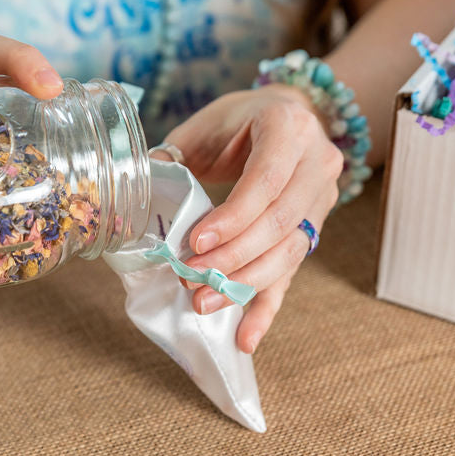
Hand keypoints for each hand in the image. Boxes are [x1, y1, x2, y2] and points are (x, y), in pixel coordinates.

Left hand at [163, 83, 341, 353]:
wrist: (282, 116)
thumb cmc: (236, 122)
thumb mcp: (202, 127)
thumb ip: (172, 157)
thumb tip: (132, 190)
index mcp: (288, 126)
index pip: (267, 181)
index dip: (233, 218)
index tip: (196, 243)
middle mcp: (317, 163)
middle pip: (279, 223)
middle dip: (232, 257)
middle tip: (190, 277)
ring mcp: (322, 199)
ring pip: (288, 253)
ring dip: (243, 284)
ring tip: (202, 302)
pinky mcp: (313, 230)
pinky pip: (291, 274)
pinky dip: (266, 308)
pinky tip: (246, 338)